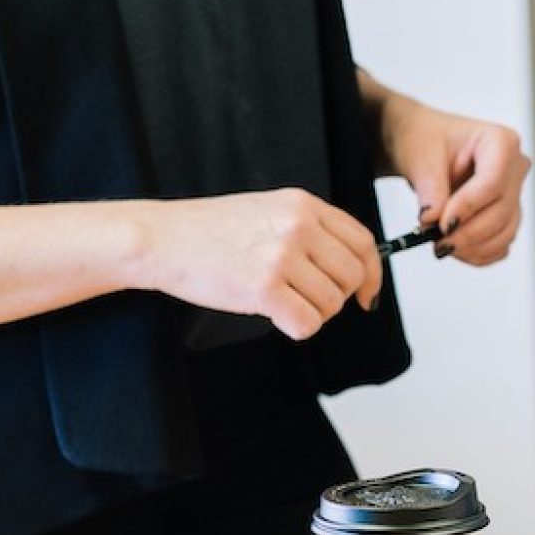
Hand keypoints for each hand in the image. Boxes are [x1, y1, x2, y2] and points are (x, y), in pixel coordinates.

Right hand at [128, 188, 382, 340]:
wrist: (163, 239)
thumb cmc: (209, 230)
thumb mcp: (267, 210)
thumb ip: (307, 229)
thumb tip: (347, 266)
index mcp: (303, 205)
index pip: (362, 241)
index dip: (372, 273)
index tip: (366, 293)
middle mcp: (298, 227)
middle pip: (351, 276)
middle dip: (336, 298)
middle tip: (309, 302)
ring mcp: (282, 257)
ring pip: (330, 303)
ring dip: (312, 313)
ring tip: (282, 304)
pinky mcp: (264, 288)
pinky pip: (307, 323)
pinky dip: (296, 328)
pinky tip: (276, 317)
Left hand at [380, 95, 531, 265]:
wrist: (423, 149)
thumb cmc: (425, 140)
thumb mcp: (420, 158)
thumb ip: (429, 188)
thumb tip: (432, 219)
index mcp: (500, 141)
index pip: (493, 182)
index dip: (468, 207)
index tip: (442, 224)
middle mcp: (514, 168)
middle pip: (501, 211)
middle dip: (467, 233)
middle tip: (435, 241)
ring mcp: (514, 194)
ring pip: (505, 232)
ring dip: (472, 246)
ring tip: (440, 244)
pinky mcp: (506, 217)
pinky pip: (500, 245)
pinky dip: (477, 253)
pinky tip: (454, 248)